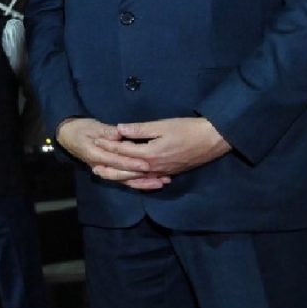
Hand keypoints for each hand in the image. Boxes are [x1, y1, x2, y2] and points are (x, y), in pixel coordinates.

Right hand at [56, 117, 169, 190]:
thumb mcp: (93, 127)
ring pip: (125, 181)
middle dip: (141, 176)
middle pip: (121, 174)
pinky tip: (154, 184)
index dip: (130, 163)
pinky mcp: (110, 172)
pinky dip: (140, 183)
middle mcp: (99, 166)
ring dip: (144, 183)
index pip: (115, 161)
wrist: (69, 136)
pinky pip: (125, 181)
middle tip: (158, 175)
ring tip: (161, 182)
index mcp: (94, 154)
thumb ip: (107, 131)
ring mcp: (105, 171)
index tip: (145, 163)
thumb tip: (118, 134)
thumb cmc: (81, 129)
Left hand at [94, 117, 230, 177]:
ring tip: (107, 175)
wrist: (213, 140)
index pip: (123, 150)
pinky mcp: (170, 173)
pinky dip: (138, 182)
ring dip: (120, 177)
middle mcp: (154, 167)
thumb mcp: (163, 125)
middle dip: (109, 168)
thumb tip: (119, 129)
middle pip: (126, 170)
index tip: (96, 141)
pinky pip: (149, 181)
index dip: (109, 145)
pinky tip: (132, 181)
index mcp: (149, 153)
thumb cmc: (188, 129)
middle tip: (93, 168)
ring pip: (137, 178)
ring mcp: (162, 172)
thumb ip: (140, 129)